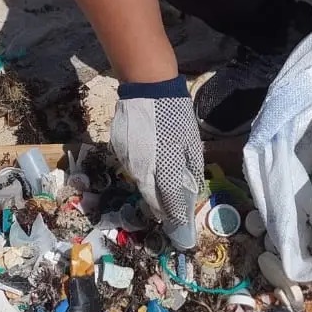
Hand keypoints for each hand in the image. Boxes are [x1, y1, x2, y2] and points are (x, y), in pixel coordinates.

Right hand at [110, 77, 204, 250]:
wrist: (146, 87)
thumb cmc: (174, 112)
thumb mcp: (191, 139)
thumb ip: (192, 166)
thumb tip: (193, 187)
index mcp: (166, 164)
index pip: (170, 198)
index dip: (175, 212)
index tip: (179, 224)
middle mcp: (145, 167)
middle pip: (150, 196)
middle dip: (159, 209)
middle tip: (166, 217)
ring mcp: (128, 159)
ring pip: (140, 183)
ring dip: (149, 191)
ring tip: (158, 199)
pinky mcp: (118, 150)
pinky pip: (131, 168)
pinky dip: (140, 173)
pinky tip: (147, 170)